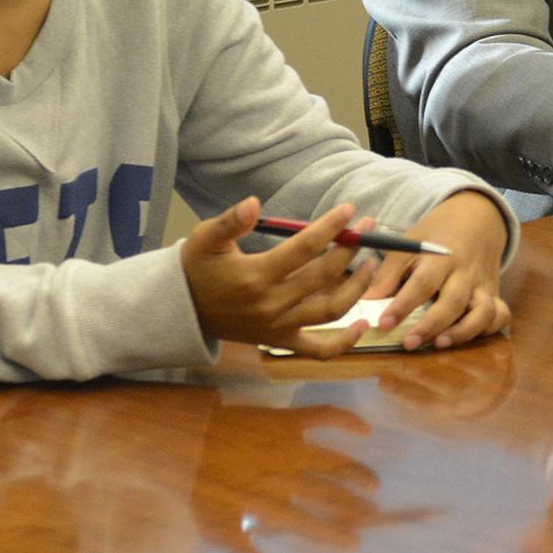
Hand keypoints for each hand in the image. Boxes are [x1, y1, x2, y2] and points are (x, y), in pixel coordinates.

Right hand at [180, 198, 378, 353]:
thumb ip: (229, 222)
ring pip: (330, 310)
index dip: (331, 227)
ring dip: (357, 287)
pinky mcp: (280, 342)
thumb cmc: (197, 268)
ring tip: (371, 263)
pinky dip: (345, 342)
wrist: (182, 310)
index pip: (304, 248)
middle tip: (366, 228)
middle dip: (350, 249)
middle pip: (323, 275)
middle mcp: (271, 304)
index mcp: (255, 276)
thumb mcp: (204, 238)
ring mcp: (278, 327)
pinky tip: (363, 324)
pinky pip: (319, 350)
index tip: (349, 210)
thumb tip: (254, 202)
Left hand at [358, 189, 512, 350]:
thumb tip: (365, 304)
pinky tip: (465, 338)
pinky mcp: (495, 295)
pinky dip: (488, 329)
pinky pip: (500, 316)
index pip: (423, 282)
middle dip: (431, 324)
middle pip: (454, 300)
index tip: (384, 324)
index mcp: (441, 256)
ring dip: (463, 332)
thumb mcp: (408, 245)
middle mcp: (466, 271)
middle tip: (408, 343)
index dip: (403, 305)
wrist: (474, 220)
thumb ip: (387, 275)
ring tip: (439, 344)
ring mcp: (484, 285)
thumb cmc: (434, 237)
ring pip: (483, 311)